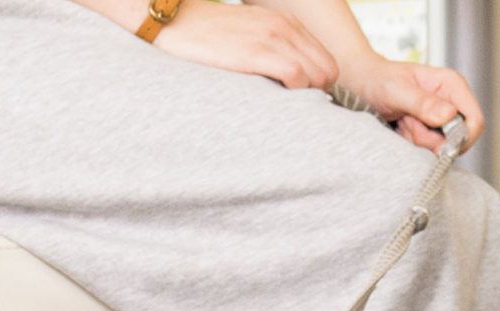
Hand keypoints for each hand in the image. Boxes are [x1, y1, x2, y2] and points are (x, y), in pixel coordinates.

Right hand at [155, 2, 339, 91]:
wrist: (171, 21)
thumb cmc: (208, 35)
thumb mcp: (251, 32)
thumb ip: (276, 48)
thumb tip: (294, 77)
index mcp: (285, 22)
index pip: (326, 60)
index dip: (317, 83)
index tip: (298, 94)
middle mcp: (283, 26)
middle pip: (328, 71)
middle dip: (316, 91)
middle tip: (290, 100)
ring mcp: (271, 38)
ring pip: (317, 75)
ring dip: (304, 94)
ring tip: (279, 98)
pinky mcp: (256, 52)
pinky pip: (297, 77)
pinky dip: (293, 92)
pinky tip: (272, 94)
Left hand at [336, 54, 485, 149]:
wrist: (359, 83)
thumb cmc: (376, 79)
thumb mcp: (396, 90)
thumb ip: (422, 103)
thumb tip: (448, 115)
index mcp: (452, 85)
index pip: (475, 121)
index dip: (461, 138)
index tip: (435, 142)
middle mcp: (452, 101)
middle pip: (460, 139)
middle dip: (432, 140)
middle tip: (407, 123)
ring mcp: (443, 117)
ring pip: (444, 146)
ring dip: (420, 141)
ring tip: (402, 123)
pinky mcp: (433, 130)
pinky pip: (431, 149)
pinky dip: (414, 143)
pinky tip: (402, 128)